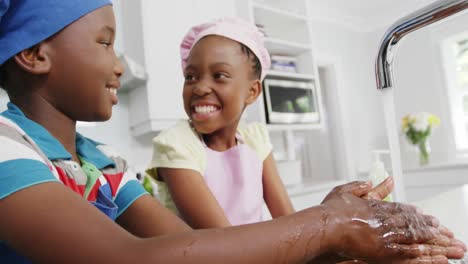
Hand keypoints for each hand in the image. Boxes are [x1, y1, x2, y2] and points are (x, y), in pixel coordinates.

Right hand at [319, 181, 464, 262]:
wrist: (324, 226)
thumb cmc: (329, 211)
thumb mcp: (343, 191)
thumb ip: (359, 186)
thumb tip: (371, 181)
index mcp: (374, 205)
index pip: (398, 207)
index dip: (411, 210)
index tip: (421, 212)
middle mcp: (381, 218)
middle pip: (408, 220)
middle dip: (425, 223)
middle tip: (438, 224)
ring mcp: (382, 234)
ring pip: (410, 233)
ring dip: (426, 235)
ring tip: (438, 237)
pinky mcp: (380, 249)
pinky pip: (403, 249)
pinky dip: (415, 249)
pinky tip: (425, 250)